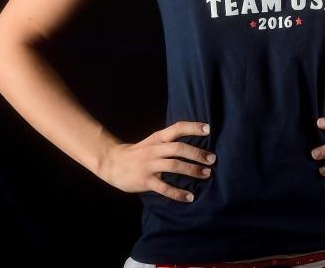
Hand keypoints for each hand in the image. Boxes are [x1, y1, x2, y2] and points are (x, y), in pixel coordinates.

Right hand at [95, 121, 215, 202]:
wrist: (112, 163)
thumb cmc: (138, 153)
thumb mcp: (152, 141)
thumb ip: (169, 141)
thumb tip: (195, 143)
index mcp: (157, 138)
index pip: (177, 128)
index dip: (193, 127)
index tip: (209, 129)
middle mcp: (154, 150)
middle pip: (178, 148)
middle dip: (197, 154)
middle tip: (212, 159)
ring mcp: (149, 165)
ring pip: (174, 166)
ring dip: (192, 170)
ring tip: (206, 175)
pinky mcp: (145, 181)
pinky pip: (164, 188)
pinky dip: (178, 193)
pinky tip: (190, 197)